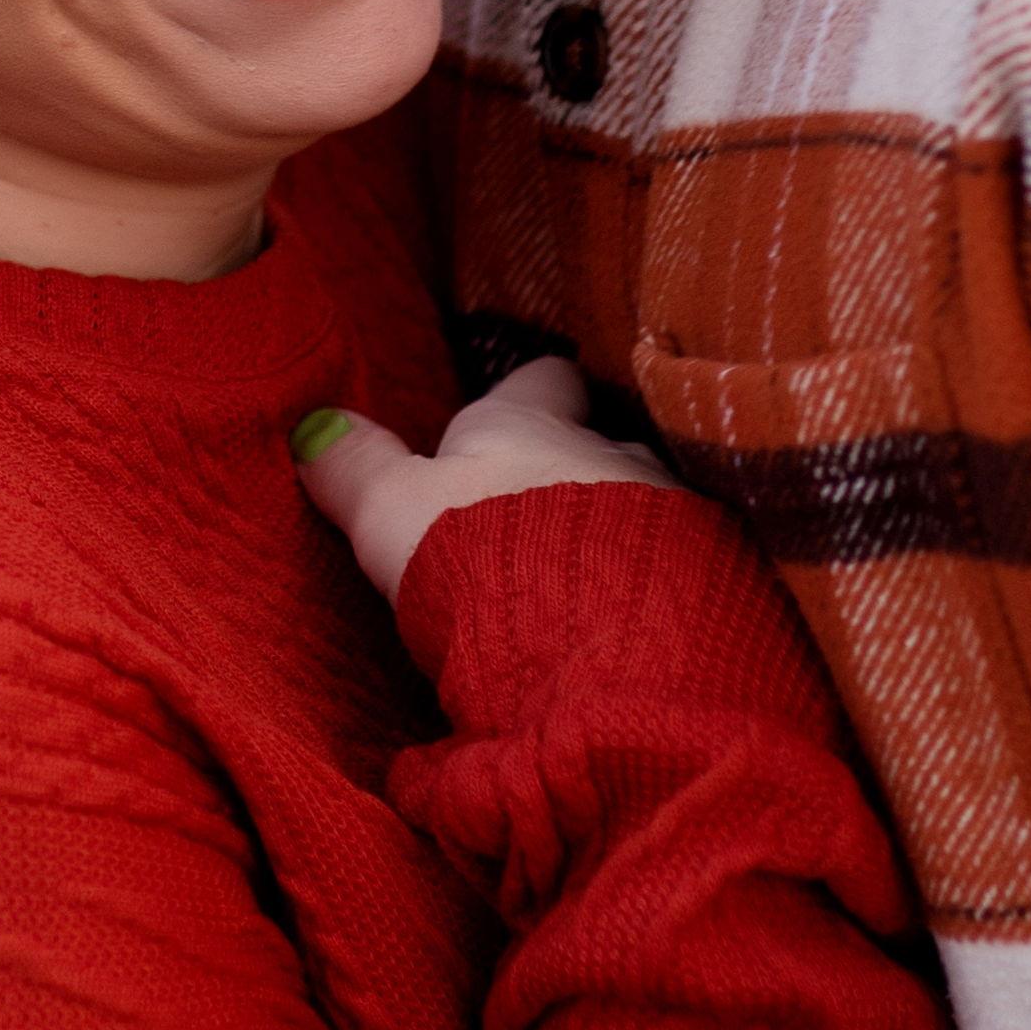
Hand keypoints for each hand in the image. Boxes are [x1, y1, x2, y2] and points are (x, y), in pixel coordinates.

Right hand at [294, 357, 686, 605]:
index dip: (532, 392)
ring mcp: (678, 517)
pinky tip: (642, 632)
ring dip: (629, 538)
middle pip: (602, 443)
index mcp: (531, 430)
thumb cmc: (486, 565)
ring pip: (653, 508)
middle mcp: (613, 456)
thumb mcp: (395, 516)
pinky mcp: (719, 584)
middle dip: (582, 473)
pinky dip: (667, 592)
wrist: (604, 650)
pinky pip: (692, 572)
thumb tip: (311, 427)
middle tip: (549, 517)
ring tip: (598, 587)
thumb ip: (357, 470)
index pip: (542, 380)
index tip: (522, 405)